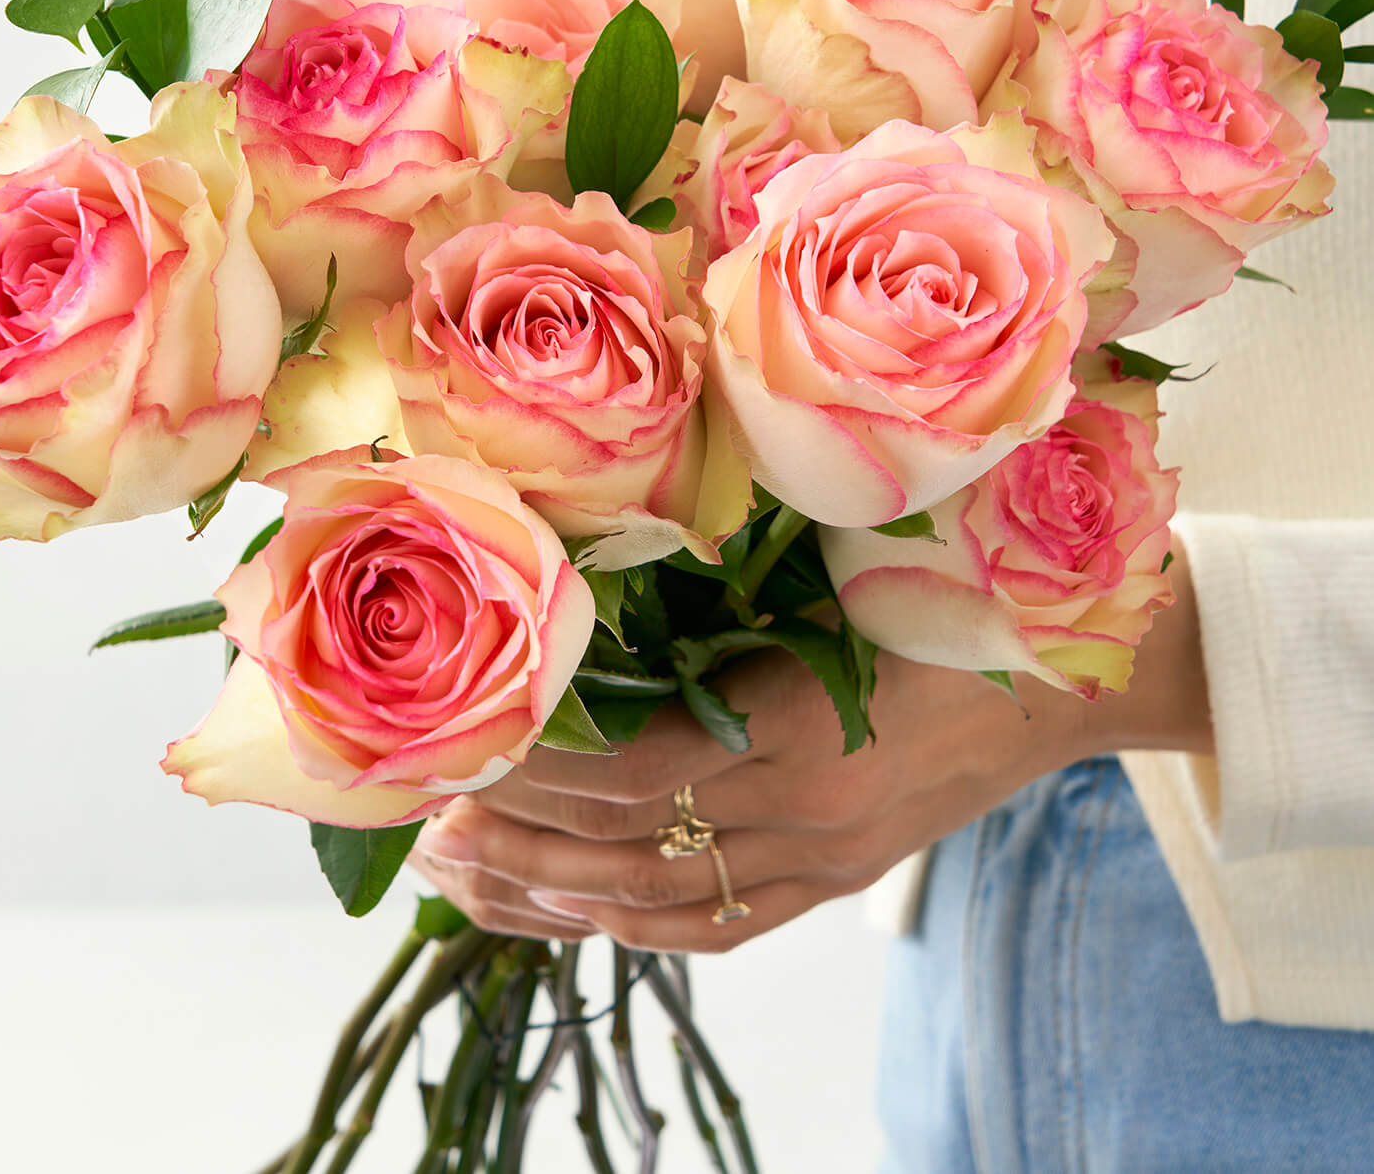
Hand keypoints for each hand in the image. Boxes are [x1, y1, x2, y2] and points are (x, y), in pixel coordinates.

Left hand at [408, 545, 1210, 952]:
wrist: (1064, 674)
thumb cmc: (955, 597)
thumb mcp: (847, 573)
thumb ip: (737, 586)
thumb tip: (604, 560)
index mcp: (805, 730)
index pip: (635, 773)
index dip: (539, 770)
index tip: (459, 750)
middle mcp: (805, 817)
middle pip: (628, 848)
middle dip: (515, 839)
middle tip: (422, 825)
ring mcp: (821, 862)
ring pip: (657, 906)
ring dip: (550, 897)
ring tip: (459, 877)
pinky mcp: (833, 883)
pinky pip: (715, 928)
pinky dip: (628, 929)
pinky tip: (564, 914)